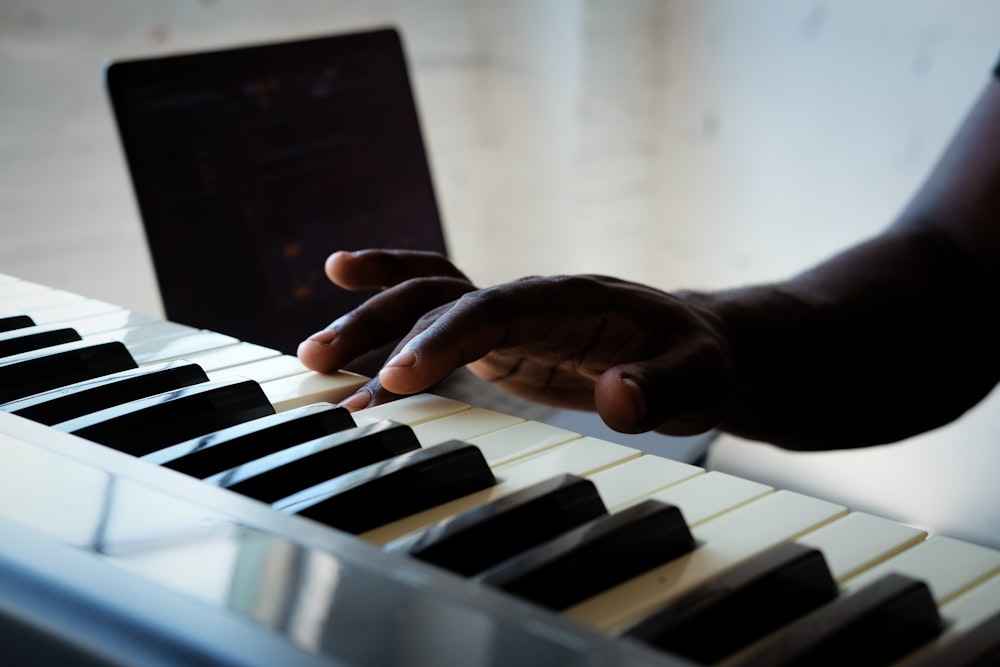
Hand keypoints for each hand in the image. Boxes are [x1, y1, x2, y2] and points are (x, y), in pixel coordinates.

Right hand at [298, 250, 733, 434]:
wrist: (694, 346)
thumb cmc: (696, 359)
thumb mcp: (699, 377)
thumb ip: (661, 387)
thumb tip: (617, 398)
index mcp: (571, 300)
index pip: (494, 309)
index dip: (444, 339)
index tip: (398, 379)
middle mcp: (528, 299)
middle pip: (444, 296)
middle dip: (383, 324)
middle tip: (325, 363)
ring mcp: (510, 316)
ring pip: (427, 302)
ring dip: (370, 322)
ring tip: (313, 359)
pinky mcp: (501, 340)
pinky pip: (436, 322)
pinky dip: (392, 324)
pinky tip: (351, 343)